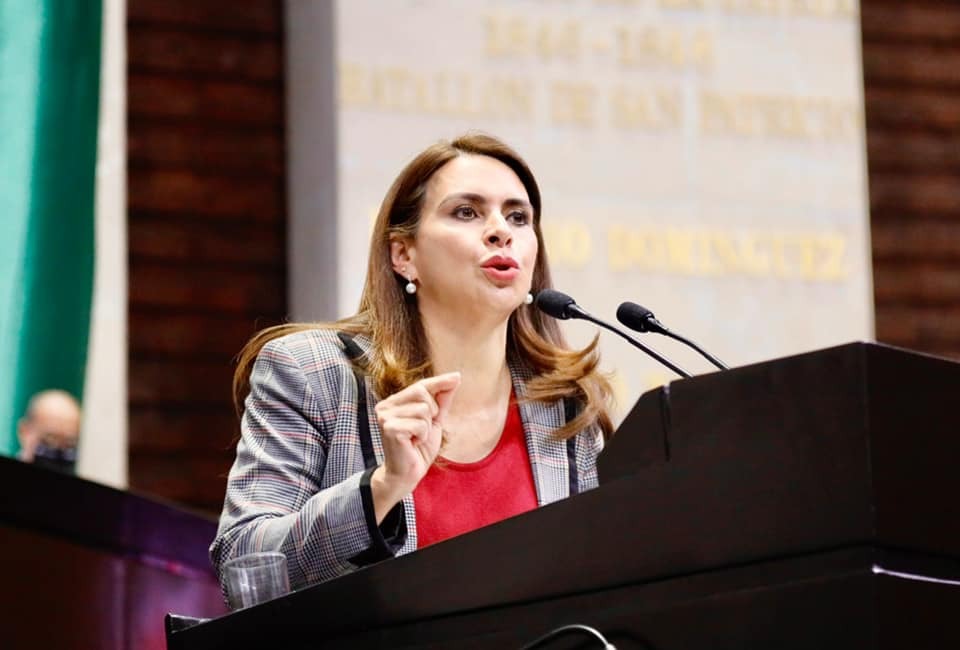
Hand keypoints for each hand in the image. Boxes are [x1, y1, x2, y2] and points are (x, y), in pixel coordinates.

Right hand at [371, 372, 460, 522]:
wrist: (407, 474)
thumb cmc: (419, 448)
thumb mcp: (434, 420)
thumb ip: (442, 399)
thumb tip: (455, 377)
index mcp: (393, 402)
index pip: (420, 385)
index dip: (439, 382)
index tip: (458, 376)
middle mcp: (385, 406)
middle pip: (421, 392)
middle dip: (432, 411)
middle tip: (423, 429)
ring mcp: (385, 417)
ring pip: (423, 409)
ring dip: (427, 427)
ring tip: (417, 438)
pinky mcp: (390, 428)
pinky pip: (420, 424)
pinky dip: (423, 435)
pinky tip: (413, 443)